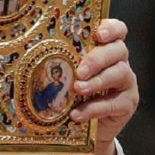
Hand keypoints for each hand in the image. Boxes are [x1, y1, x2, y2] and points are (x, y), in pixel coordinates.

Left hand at [63, 18, 138, 154]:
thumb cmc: (69, 90)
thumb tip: (27, 47)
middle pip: (118, 50)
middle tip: (79, 71)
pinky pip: (115, 103)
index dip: (111, 29)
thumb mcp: (63, 70)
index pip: (117, 29)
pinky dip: (94, 108)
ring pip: (120, 74)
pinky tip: (76, 114)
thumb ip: (57, 58)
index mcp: (105, 47)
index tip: (98, 34)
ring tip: (77, 89)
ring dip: (97, 82)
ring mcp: (126, 82)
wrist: (82, 126)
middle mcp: (119, 60)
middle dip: (97, 59)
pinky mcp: (127, 104)